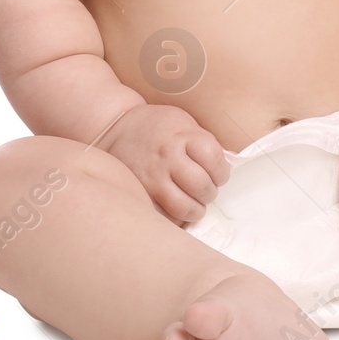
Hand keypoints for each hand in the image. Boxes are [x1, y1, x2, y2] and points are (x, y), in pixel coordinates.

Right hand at [98, 104, 230, 222]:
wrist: (116, 128)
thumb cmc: (156, 126)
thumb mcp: (182, 121)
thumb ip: (201, 141)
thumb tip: (222, 168)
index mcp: (181, 136)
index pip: (214, 159)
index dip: (222, 171)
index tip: (218, 174)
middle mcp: (167, 157)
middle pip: (202, 186)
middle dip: (210, 192)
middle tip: (205, 189)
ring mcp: (151, 177)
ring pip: (184, 207)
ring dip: (195, 209)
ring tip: (193, 202)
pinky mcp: (141, 192)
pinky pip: (164, 216)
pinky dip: (175, 217)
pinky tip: (175, 207)